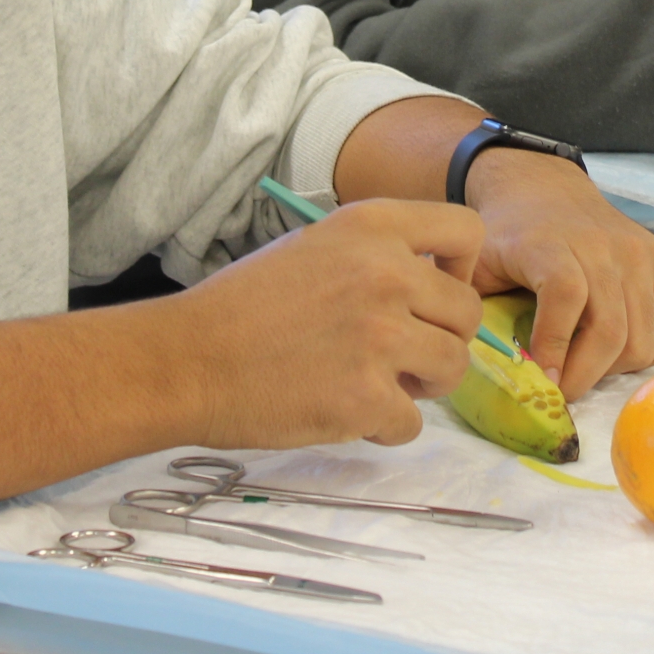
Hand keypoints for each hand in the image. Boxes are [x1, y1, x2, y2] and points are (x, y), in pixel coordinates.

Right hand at [170, 197, 484, 449]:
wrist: (187, 361)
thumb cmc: (242, 306)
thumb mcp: (314, 246)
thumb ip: (375, 257)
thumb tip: (430, 290)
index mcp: (372, 226)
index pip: (465, 230)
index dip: (462, 266)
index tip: (437, 291)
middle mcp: (386, 273)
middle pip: (467, 312)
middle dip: (442, 339)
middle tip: (402, 356)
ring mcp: (381, 337)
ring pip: (453, 367)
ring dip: (423, 385)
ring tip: (378, 385)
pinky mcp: (368, 397)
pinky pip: (412, 422)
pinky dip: (383, 427)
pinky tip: (344, 412)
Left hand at [463, 148, 653, 398]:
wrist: (545, 190)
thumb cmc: (506, 235)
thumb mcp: (474, 263)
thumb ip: (469, 306)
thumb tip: (468, 361)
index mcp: (550, 242)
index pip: (566, 296)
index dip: (555, 345)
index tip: (541, 379)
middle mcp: (604, 244)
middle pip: (611, 330)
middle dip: (584, 376)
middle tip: (559, 393)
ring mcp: (641, 252)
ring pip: (643, 340)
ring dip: (613, 370)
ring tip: (582, 367)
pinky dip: (640, 354)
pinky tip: (609, 349)